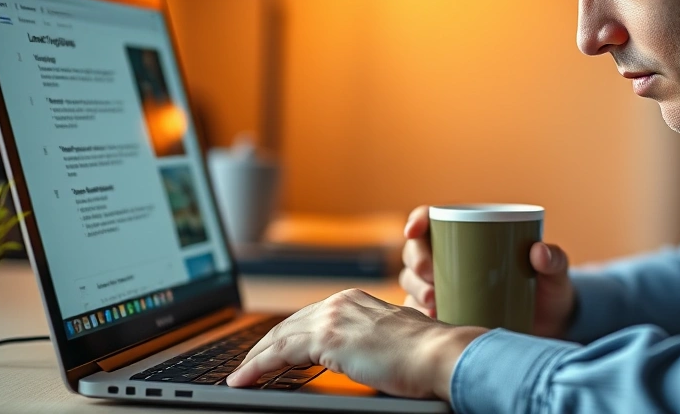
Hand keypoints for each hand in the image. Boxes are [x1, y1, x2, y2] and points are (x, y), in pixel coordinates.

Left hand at [226, 288, 485, 399]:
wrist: (440, 354)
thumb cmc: (427, 354)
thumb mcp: (392, 341)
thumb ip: (370, 343)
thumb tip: (364, 358)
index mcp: (356, 300)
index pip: (309, 317)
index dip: (286, 336)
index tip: (272, 352)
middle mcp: (341, 302)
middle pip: (288, 325)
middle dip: (264, 346)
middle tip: (246, 365)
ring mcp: (333, 318)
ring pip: (278, 337)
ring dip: (255, 358)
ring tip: (240, 376)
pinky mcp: (327, 339)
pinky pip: (279, 354)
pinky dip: (256, 367)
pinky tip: (243, 379)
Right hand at [400, 205, 576, 337]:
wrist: (550, 327)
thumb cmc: (550, 290)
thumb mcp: (556, 272)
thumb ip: (555, 259)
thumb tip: (539, 251)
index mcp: (470, 234)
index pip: (432, 218)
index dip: (417, 220)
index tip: (414, 231)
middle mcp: (450, 257)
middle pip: (416, 250)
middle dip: (416, 260)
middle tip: (431, 276)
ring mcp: (444, 286)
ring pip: (412, 280)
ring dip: (415, 288)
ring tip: (434, 300)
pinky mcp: (445, 313)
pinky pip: (419, 312)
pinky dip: (419, 315)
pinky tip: (430, 320)